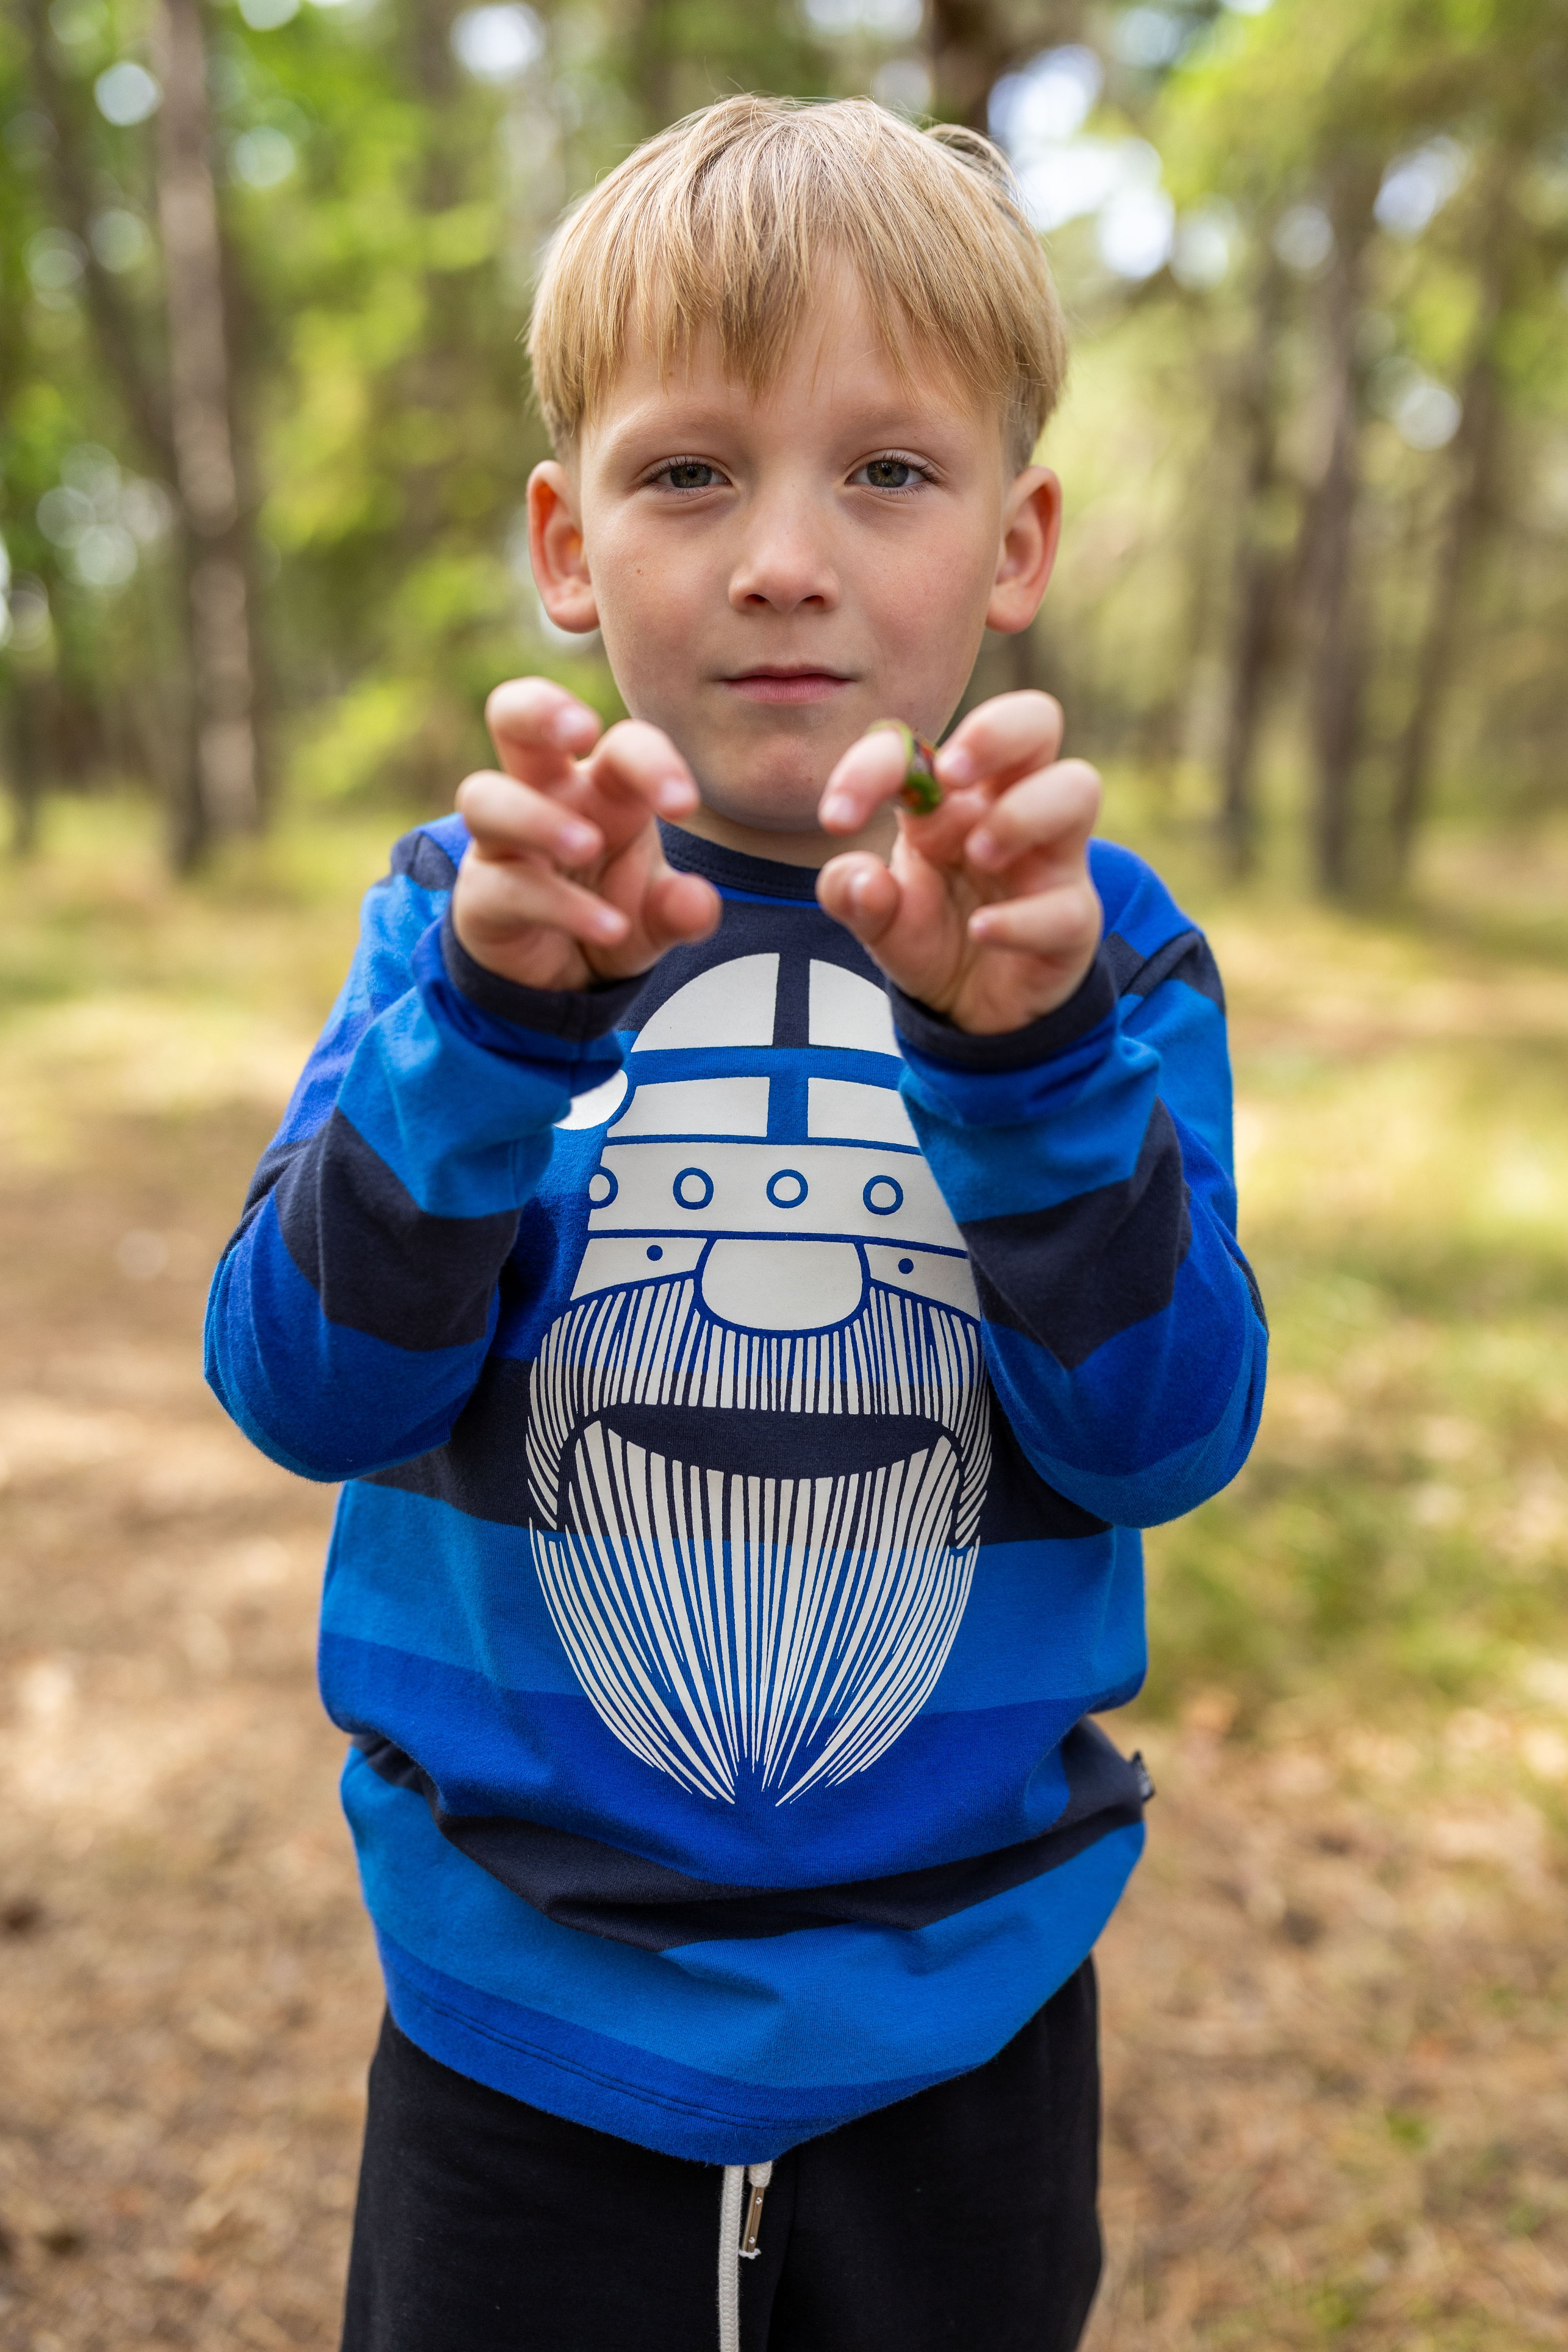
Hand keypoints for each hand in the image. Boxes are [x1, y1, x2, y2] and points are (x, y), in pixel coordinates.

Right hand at [451, 680, 719, 992]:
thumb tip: (697, 904)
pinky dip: (559, 905)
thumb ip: (681, 909)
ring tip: (587, 845)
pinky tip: (608, 928)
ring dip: (536, 817)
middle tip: (584, 730)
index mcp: (602, 787)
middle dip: (540, 709)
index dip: (652, 761)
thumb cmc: (613, 911)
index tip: (684, 807)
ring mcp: (502, 842)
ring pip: (486, 798)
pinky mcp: (480, 896)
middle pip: (512, 716)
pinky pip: (505, 887)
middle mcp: (545, 798)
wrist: (564, 975)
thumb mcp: (658, 916)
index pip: (623, 745)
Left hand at [815, 692, 1102, 1035]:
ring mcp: (1051, 861)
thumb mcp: (876, 916)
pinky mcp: (1074, 918)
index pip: (921, 749)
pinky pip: (1068, 904)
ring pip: (1077, 788)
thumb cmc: (931, 932)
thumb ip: (851, 893)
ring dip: (1022, 813)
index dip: (876, 765)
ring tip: (979, 854)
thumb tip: (859, 878)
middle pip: (1037, 721)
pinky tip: (981, 931)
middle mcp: (1009, 810)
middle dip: (995, 732)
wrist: (972, 1005)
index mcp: (952, 799)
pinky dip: (1022, 918)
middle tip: (949, 774)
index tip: (835, 818)